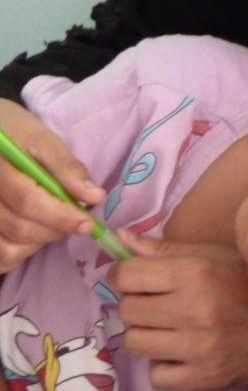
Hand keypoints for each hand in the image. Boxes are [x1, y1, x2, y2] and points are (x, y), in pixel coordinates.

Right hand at [0, 98, 103, 272]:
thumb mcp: (43, 140)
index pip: (28, 201)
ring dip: (40, 241)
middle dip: (56, 228)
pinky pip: (1, 256)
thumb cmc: (17, 134)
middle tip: (75, 219)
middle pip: (20, 228)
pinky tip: (33, 234)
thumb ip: (67, 168)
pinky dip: (21, 252)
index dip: (61, 216)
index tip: (87, 223)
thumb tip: (94, 196)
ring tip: (54, 222)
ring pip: (9, 246)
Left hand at [108, 230, 247, 390]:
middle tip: (156, 305)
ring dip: (146, 336)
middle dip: (136, 305)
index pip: (127, 275)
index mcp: (196, 272)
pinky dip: (163, 366)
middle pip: (127, 310)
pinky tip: (180, 354)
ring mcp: (198, 347)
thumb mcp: (213, 256)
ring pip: (135, 343)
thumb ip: (165, 249)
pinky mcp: (202, 377)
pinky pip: (156, 375)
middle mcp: (194, 308)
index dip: (124, 276)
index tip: (135, 280)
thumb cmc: (246, 285)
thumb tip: (120, 240)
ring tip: (167, 330)